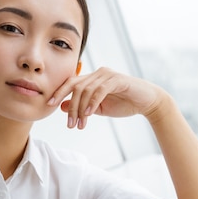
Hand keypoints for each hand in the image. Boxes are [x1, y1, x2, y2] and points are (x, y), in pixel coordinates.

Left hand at [47, 67, 167, 128]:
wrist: (147, 102)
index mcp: (92, 78)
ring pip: (86, 90)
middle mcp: (98, 73)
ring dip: (81, 109)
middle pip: (76, 86)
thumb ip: (82, 106)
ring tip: (80, 125)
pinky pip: (100, 90)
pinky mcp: (117, 79)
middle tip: (70, 124)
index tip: (49, 105)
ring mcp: (108, 75)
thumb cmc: (124, 104)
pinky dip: (92, 103)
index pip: (71, 83)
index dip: (58, 92)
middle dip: (70, 106)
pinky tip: (89, 115)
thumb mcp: (98, 108)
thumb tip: (62, 107)